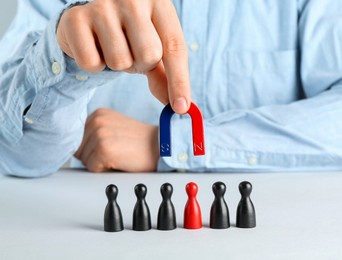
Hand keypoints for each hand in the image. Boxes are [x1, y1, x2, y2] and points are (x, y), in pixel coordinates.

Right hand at [57, 0, 190, 113]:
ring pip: (120, 61)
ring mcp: (102, 5)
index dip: (179, 81)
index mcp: (158, 2)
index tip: (180, 108)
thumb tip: (180, 106)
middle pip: (149, 55)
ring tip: (111, 48)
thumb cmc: (128, 36)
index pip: (175, 47)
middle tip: (130, 51)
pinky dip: (94, 65)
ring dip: (116, 64)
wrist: (89, 19)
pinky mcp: (76, 18)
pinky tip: (93, 48)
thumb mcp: (153, 50)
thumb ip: (167, 75)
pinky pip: (92, 63)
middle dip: (140, 64)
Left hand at [74, 108, 158, 171]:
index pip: (77, 139)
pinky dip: (105, 170)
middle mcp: (96, 120)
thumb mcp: (115, 130)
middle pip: (78, 150)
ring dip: (100, 164)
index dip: (91, 149)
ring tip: (119, 156)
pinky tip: (121, 161)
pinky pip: (92, 168)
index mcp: (98, 114)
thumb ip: (94, 134)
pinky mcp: (103, 148)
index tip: (108, 149)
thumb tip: (73, 150)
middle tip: (117, 152)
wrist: (162, 148)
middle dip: (93, 157)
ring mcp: (99, 133)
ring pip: (84, 160)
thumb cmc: (141, 144)